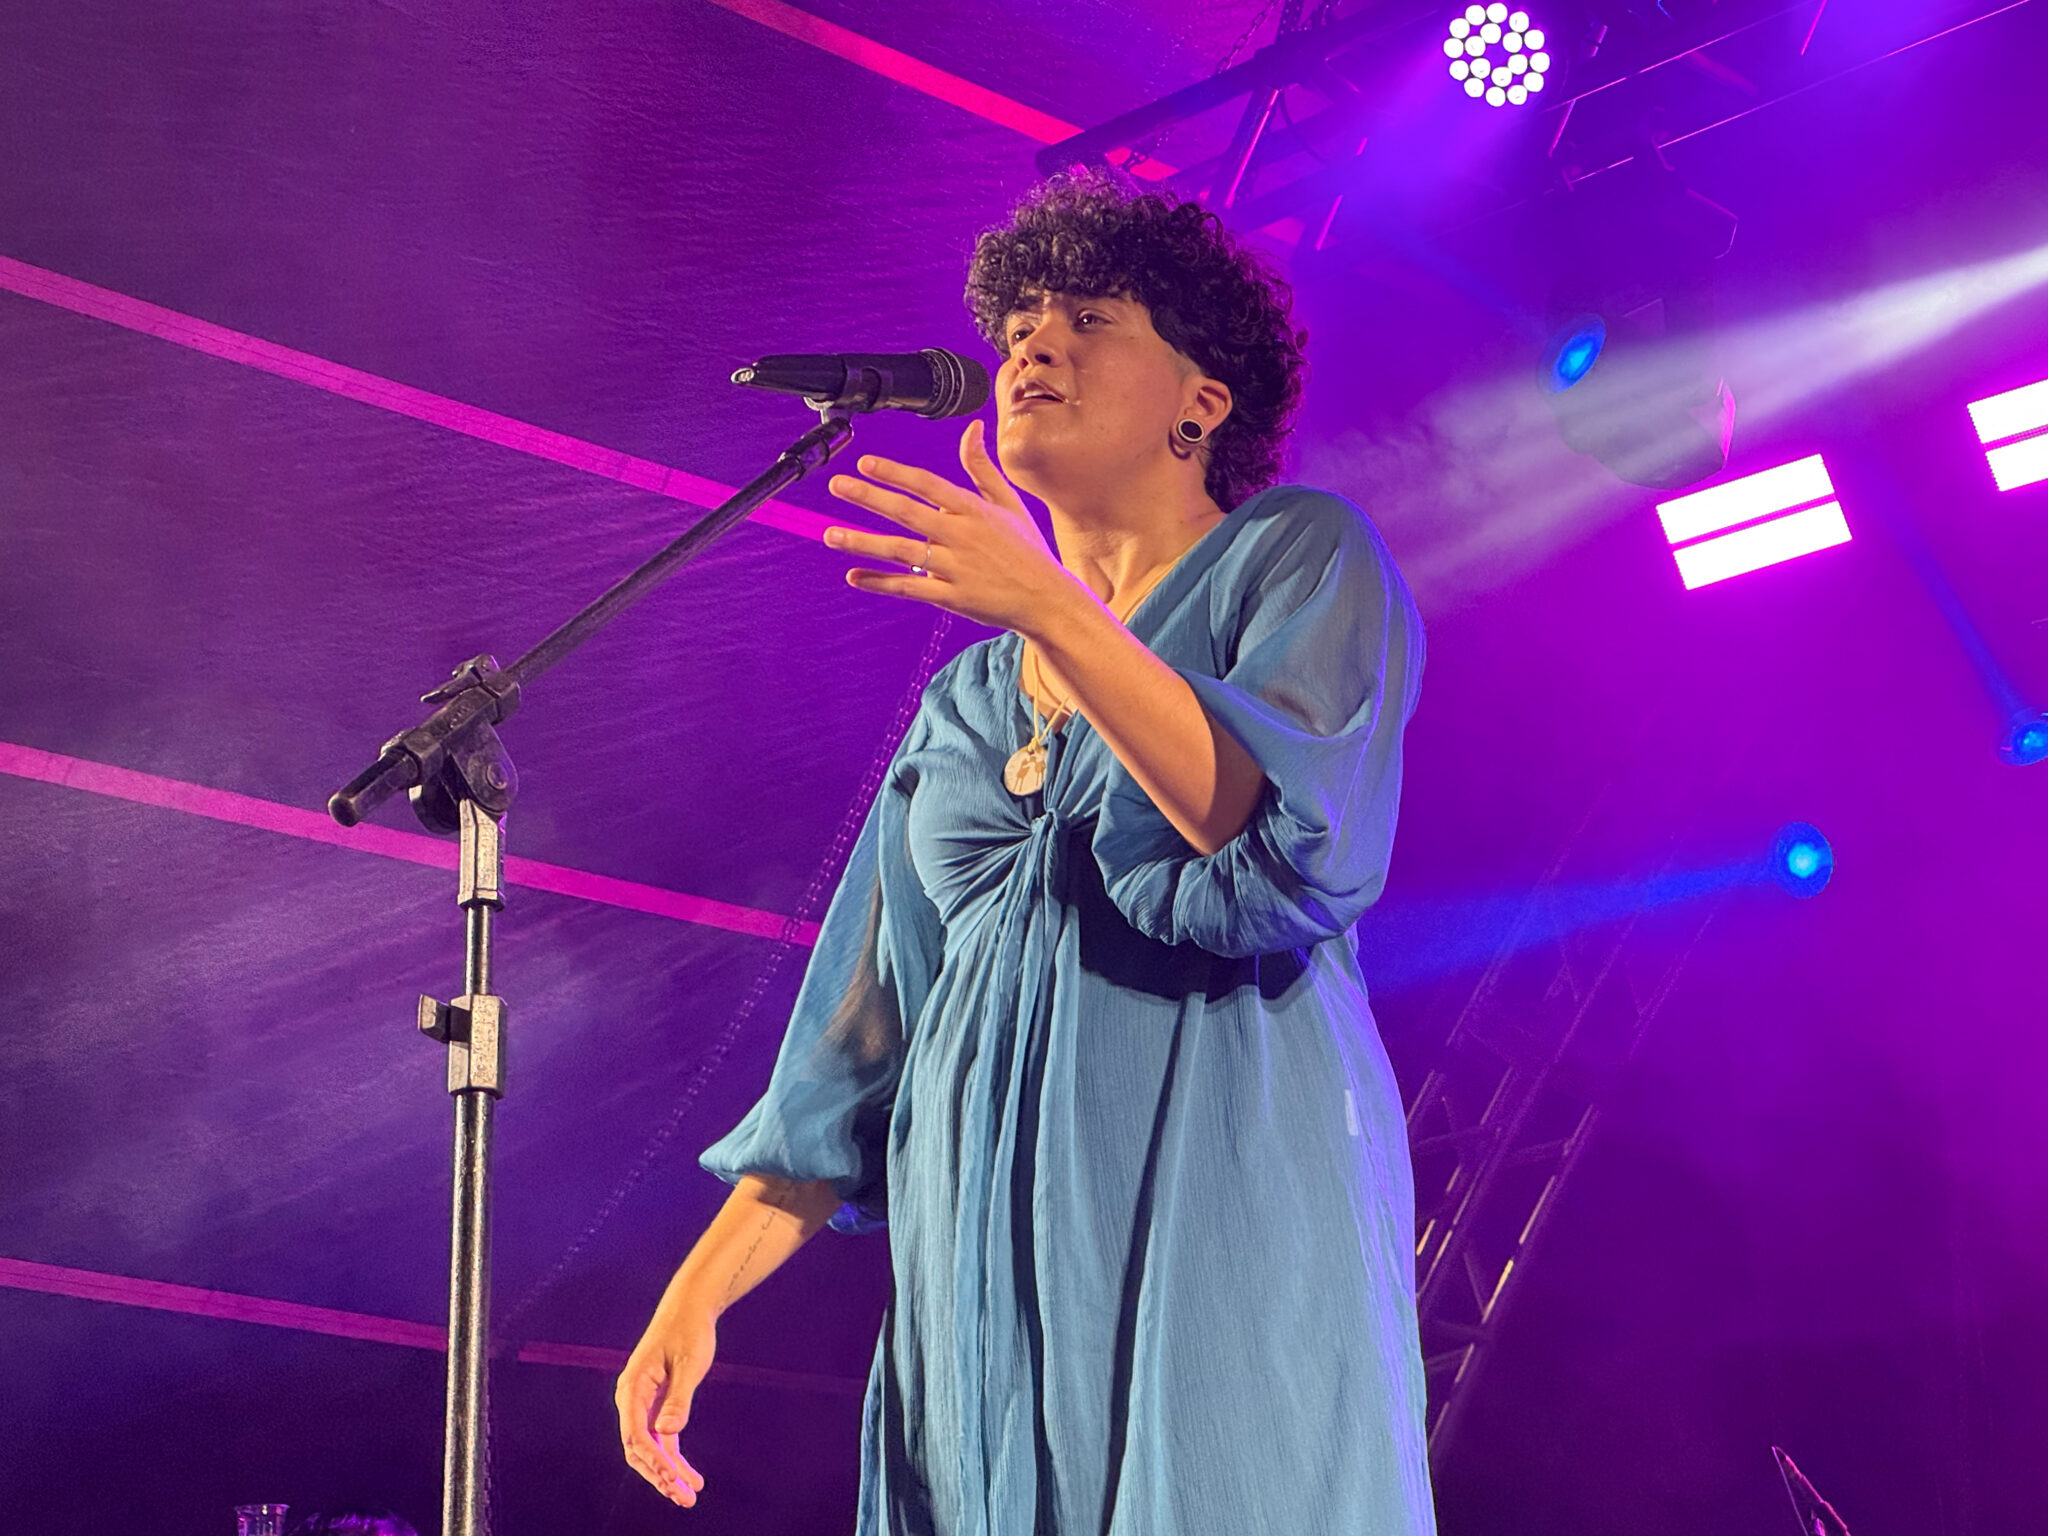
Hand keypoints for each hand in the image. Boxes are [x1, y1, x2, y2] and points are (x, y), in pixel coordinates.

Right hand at [615, 1305, 716, 1507]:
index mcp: (633, 1388)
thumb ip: (679, 1399)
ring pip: (649, 1449)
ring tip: (689, 1496)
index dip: (654, 1462)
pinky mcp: (655, 1405)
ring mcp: (641, 1404)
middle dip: (660, 1476)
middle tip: (684, 1498)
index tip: (674, 1480)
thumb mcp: (689, 1364)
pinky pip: (660, 1440)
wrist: (689, 1308)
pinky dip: (673, 1459)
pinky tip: (691, 1477)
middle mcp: (631, 1399)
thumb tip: (668, 1433)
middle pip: (638, 1450)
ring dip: (667, 1474)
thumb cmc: (689, 1332)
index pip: (636, 1436)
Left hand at [823, 419, 1083, 634]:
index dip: (895, 472)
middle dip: (869, 497)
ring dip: (862, 542)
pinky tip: (854, 575)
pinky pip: (910, 588)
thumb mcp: (1009, 504)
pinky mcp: (952, 598)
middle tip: (837, 485)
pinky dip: (881, 582)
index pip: (928, 484)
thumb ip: (982, 467)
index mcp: (974, 510)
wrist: (1048, 599)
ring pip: (901, 551)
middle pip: (907, 512)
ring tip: (829, 534)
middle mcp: (962, 536)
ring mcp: (955, 569)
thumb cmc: (1027, 549)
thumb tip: (973, 428)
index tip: (865, 462)